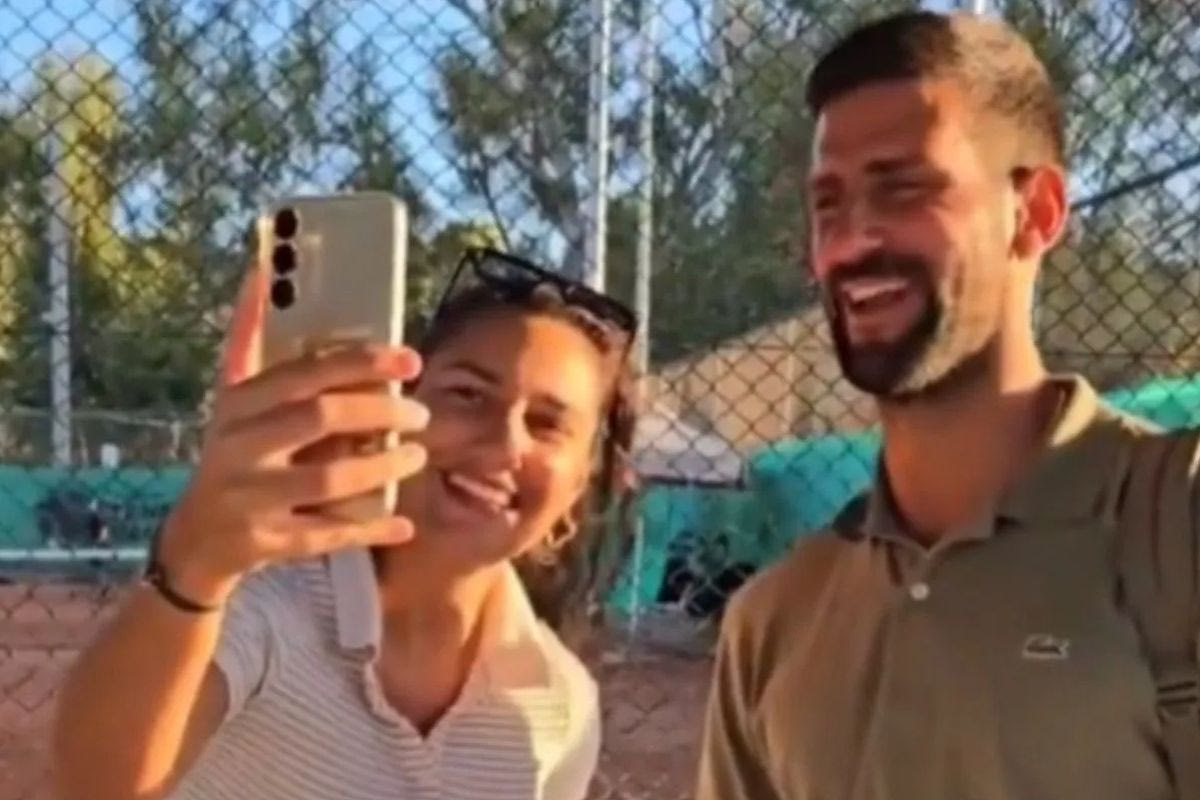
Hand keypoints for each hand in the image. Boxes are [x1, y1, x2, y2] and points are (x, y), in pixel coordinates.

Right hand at [157, 266, 428, 605]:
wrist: (194, 541)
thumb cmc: (230, 455)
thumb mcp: (232, 399)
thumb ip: (250, 339)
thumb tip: (262, 270)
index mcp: (237, 405)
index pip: (303, 373)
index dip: (359, 363)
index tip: (410, 360)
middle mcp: (239, 448)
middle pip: (319, 419)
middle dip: (380, 413)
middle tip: (421, 414)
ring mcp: (250, 499)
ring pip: (328, 479)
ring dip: (382, 467)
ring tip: (418, 455)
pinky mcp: (265, 544)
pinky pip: (327, 536)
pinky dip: (368, 529)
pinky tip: (404, 523)